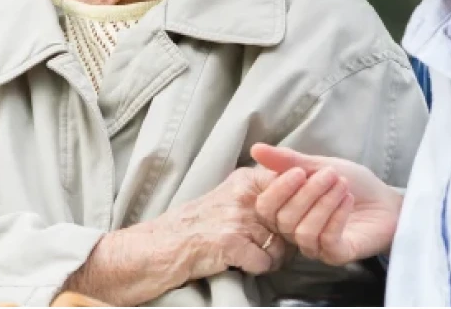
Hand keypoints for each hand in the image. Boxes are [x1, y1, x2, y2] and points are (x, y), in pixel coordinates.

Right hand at [63, 167, 288, 304]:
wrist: (150, 251)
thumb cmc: (187, 232)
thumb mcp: (223, 203)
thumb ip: (255, 201)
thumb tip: (296, 211)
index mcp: (242, 181)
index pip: (292, 185)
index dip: (299, 206)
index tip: (293, 221)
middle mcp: (241, 194)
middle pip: (291, 219)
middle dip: (286, 238)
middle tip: (269, 246)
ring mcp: (235, 217)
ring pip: (280, 244)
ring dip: (270, 257)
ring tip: (246, 257)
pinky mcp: (229, 241)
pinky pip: (264, 261)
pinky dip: (255, 269)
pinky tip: (237, 265)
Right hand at [250, 143, 401, 265]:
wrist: (387, 200)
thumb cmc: (352, 183)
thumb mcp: (319, 165)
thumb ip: (289, 161)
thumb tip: (256, 148)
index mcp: (287, 209)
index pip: (265, 207)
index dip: (279, 189)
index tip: (300, 170)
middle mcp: (296, 231)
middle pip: (284, 220)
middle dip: (308, 192)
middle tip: (331, 174)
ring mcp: (316, 246)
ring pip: (303, 231)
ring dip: (324, 203)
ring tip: (342, 186)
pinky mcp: (337, 255)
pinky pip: (326, 241)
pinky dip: (336, 216)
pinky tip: (347, 200)